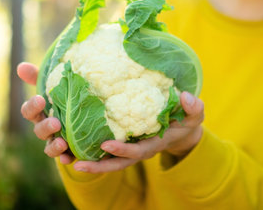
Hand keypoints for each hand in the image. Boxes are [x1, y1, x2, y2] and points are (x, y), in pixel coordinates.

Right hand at [17, 62, 74, 164]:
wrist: (86, 116)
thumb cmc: (65, 98)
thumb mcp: (55, 86)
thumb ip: (39, 77)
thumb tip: (21, 66)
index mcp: (40, 112)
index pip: (29, 110)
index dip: (33, 106)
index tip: (41, 99)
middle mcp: (45, 128)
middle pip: (39, 130)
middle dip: (45, 127)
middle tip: (56, 123)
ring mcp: (56, 141)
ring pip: (49, 147)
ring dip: (54, 146)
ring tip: (63, 143)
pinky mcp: (69, 151)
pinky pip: (65, 158)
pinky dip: (66, 158)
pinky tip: (70, 158)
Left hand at [73, 92, 204, 173]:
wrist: (183, 129)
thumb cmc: (188, 119)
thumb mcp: (195, 114)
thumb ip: (193, 107)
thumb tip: (186, 97)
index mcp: (155, 144)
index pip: (137, 151)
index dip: (122, 150)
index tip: (106, 145)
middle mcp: (140, 150)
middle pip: (117, 163)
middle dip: (99, 165)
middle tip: (77, 163)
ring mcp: (132, 148)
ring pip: (109, 160)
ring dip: (90, 161)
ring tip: (66, 159)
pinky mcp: (125, 142)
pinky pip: (106, 151)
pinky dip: (90, 151)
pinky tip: (72, 145)